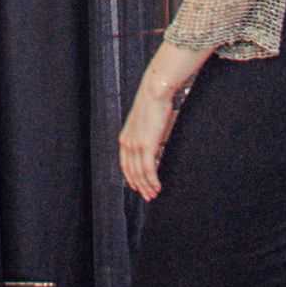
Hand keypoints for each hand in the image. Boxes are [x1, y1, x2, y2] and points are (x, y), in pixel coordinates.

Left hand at [120, 68, 186, 200]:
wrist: (155, 90)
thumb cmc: (156, 104)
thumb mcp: (150, 124)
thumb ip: (151, 138)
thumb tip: (160, 148)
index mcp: (125, 138)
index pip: (126, 164)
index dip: (132, 178)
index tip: (139, 187)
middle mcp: (127, 143)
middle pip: (131, 172)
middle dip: (140, 186)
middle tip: (148, 196)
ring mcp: (135, 145)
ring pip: (140, 173)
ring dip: (147, 186)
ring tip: (154, 194)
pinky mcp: (146, 144)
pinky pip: (149, 169)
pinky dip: (153, 180)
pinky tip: (158, 186)